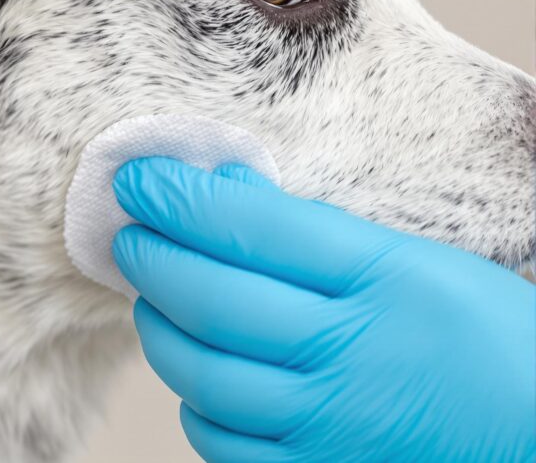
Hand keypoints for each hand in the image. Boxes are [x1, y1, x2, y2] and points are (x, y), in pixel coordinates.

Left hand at [112, 158, 534, 462]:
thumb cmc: (485, 338)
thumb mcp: (418, 261)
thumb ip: (319, 229)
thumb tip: (225, 188)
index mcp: (385, 283)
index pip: (254, 228)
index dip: (181, 199)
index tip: (138, 177)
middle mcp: (353, 356)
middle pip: (214, 300)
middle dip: (152, 258)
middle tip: (127, 234)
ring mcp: (332, 427)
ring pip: (204, 375)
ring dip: (159, 329)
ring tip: (149, 299)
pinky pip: (223, 444)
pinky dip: (195, 403)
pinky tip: (196, 375)